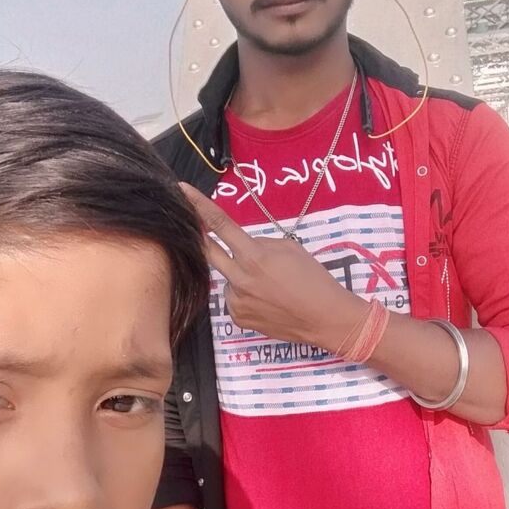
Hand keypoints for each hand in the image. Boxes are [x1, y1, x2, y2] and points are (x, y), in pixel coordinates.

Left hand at [181, 183, 365, 348]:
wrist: (325, 318)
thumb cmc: (314, 278)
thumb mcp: (290, 248)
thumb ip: (260, 243)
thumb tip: (243, 245)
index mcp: (254, 256)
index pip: (220, 225)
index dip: (199, 206)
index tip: (182, 190)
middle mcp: (240, 278)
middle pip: (208, 250)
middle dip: (201, 236)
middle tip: (197, 226)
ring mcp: (237, 301)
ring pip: (226, 277)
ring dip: (237, 273)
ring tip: (267, 283)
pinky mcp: (238, 318)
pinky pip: (233, 298)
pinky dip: (243, 294)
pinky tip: (265, 299)